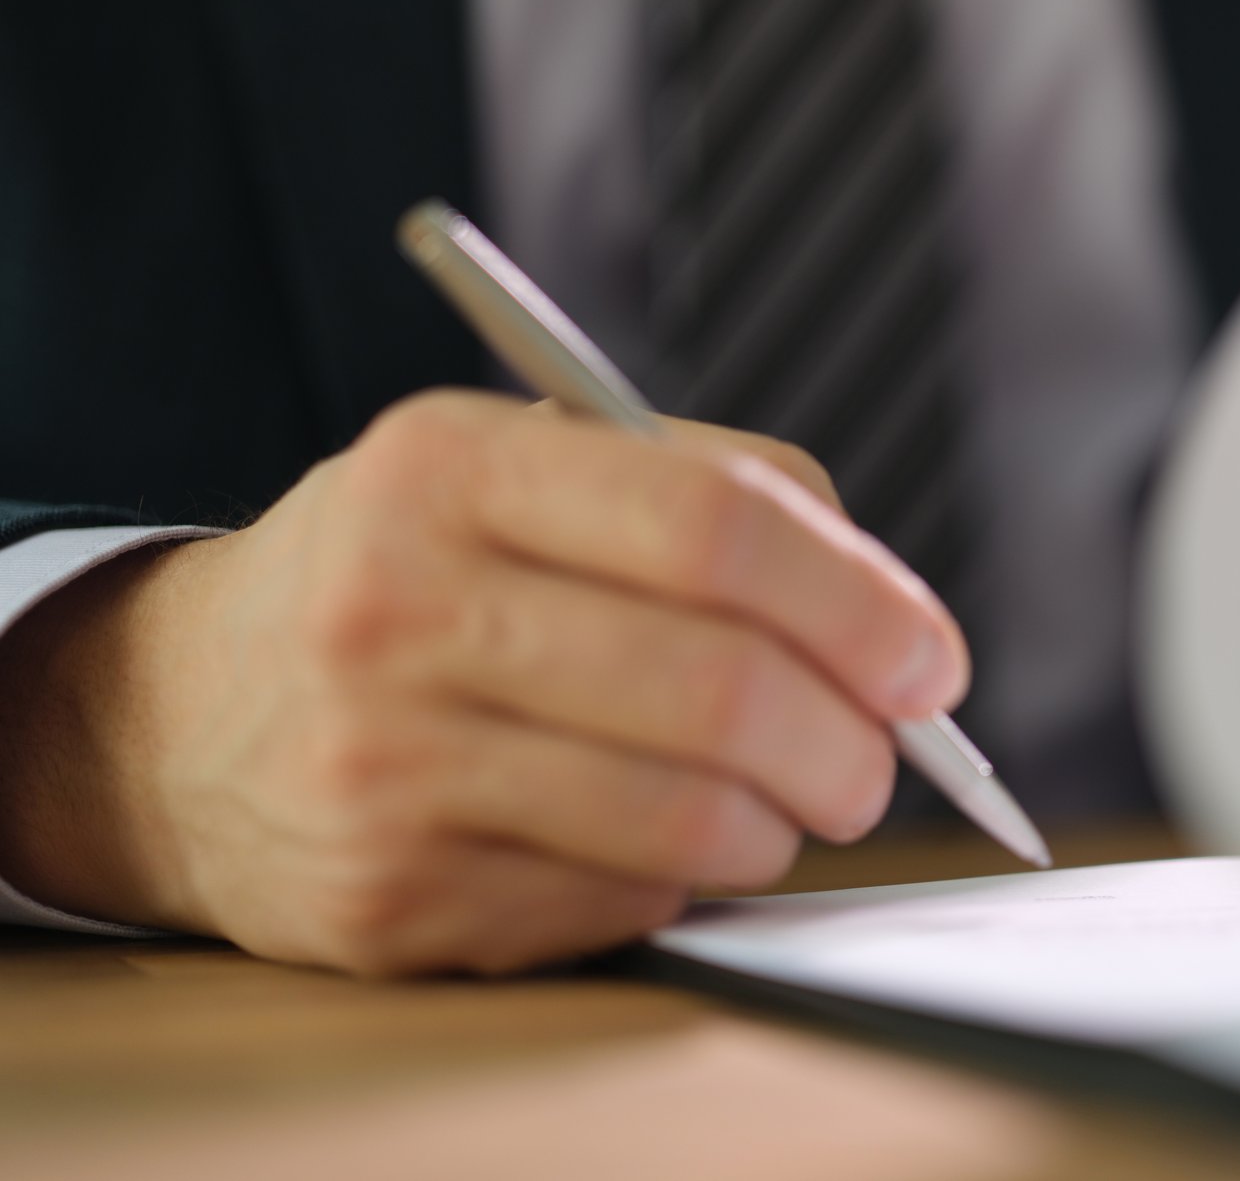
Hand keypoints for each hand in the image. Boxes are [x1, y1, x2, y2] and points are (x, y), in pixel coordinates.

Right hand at [0, 391, 966, 973]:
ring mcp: (384, 767)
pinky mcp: (390, 900)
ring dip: (785, 825)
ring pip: (686, 822)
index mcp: (447, 466)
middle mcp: (398, 609)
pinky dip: (685, 880)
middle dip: (853, 742)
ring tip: (792, 803)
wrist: (177, 718)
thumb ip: (705, 493)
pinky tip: (664, 841)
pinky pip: (619, 905)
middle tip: (884, 757)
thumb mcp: (513, 467)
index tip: (930, 660)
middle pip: (721, 690)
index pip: (714, 527)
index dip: (859, 602)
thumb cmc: (411, 575)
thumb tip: (888, 614)